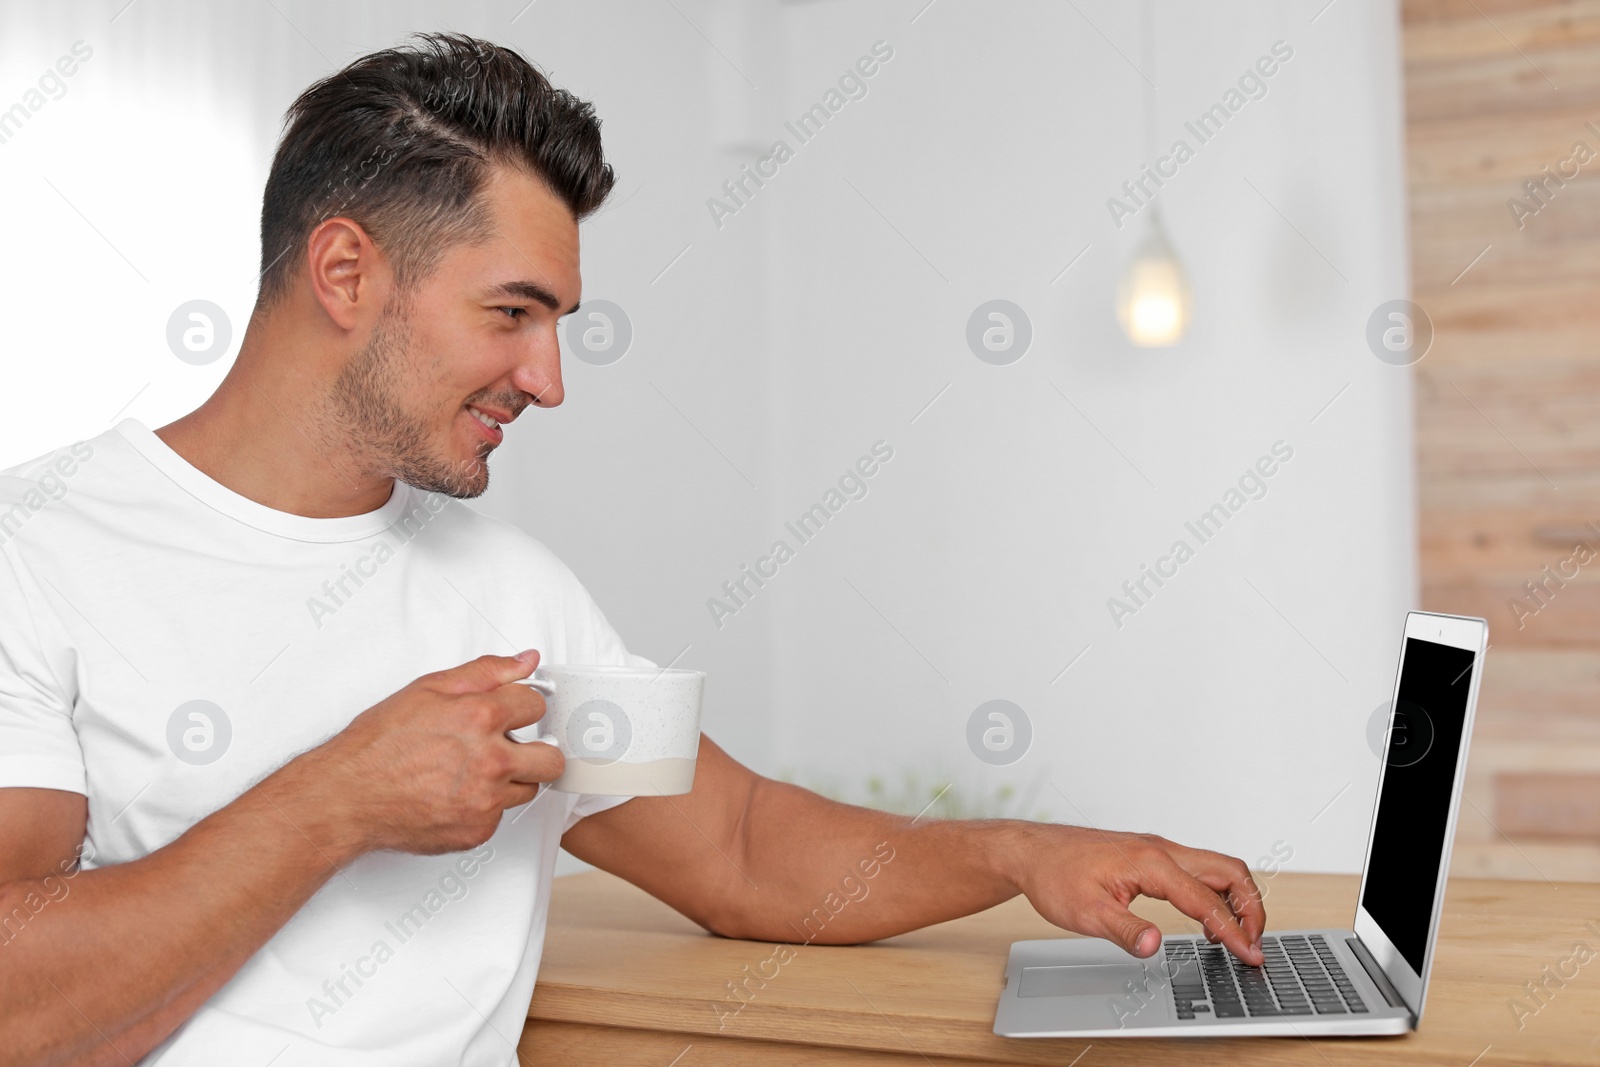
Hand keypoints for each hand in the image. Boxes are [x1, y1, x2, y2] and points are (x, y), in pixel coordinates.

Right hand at [297, 650, 563, 856]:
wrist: (347, 797)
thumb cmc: (379, 744)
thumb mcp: (428, 689)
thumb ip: (486, 672)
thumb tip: (526, 661)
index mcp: (481, 718)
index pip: (536, 706)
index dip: (520, 706)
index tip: (510, 712)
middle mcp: (490, 761)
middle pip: (550, 757)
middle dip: (535, 748)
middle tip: (510, 747)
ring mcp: (486, 800)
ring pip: (528, 788)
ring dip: (511, 778)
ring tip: (473, 770)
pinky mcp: (478, 830)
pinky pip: (500, 815)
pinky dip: (484, 805)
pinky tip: (455, 793)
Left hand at [1013, 824, 1265, 965]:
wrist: (1033, 852)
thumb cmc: (1055, 876)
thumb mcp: (1085, 913)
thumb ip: (1124, 930)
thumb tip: (1154, 945)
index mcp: (1150, 862)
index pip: (1206, 900)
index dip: (1234, 931)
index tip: (1250, 955)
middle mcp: (1161, 850)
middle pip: (1229, 871)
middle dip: (1251, 907)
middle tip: (1253, 943)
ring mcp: (1158, 849)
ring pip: (1217, 866)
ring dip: (1235, 898)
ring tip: (1235, 936)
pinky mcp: (1152, 854)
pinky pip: (1198, 869)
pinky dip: (1215, 892)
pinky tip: (1206, 919)